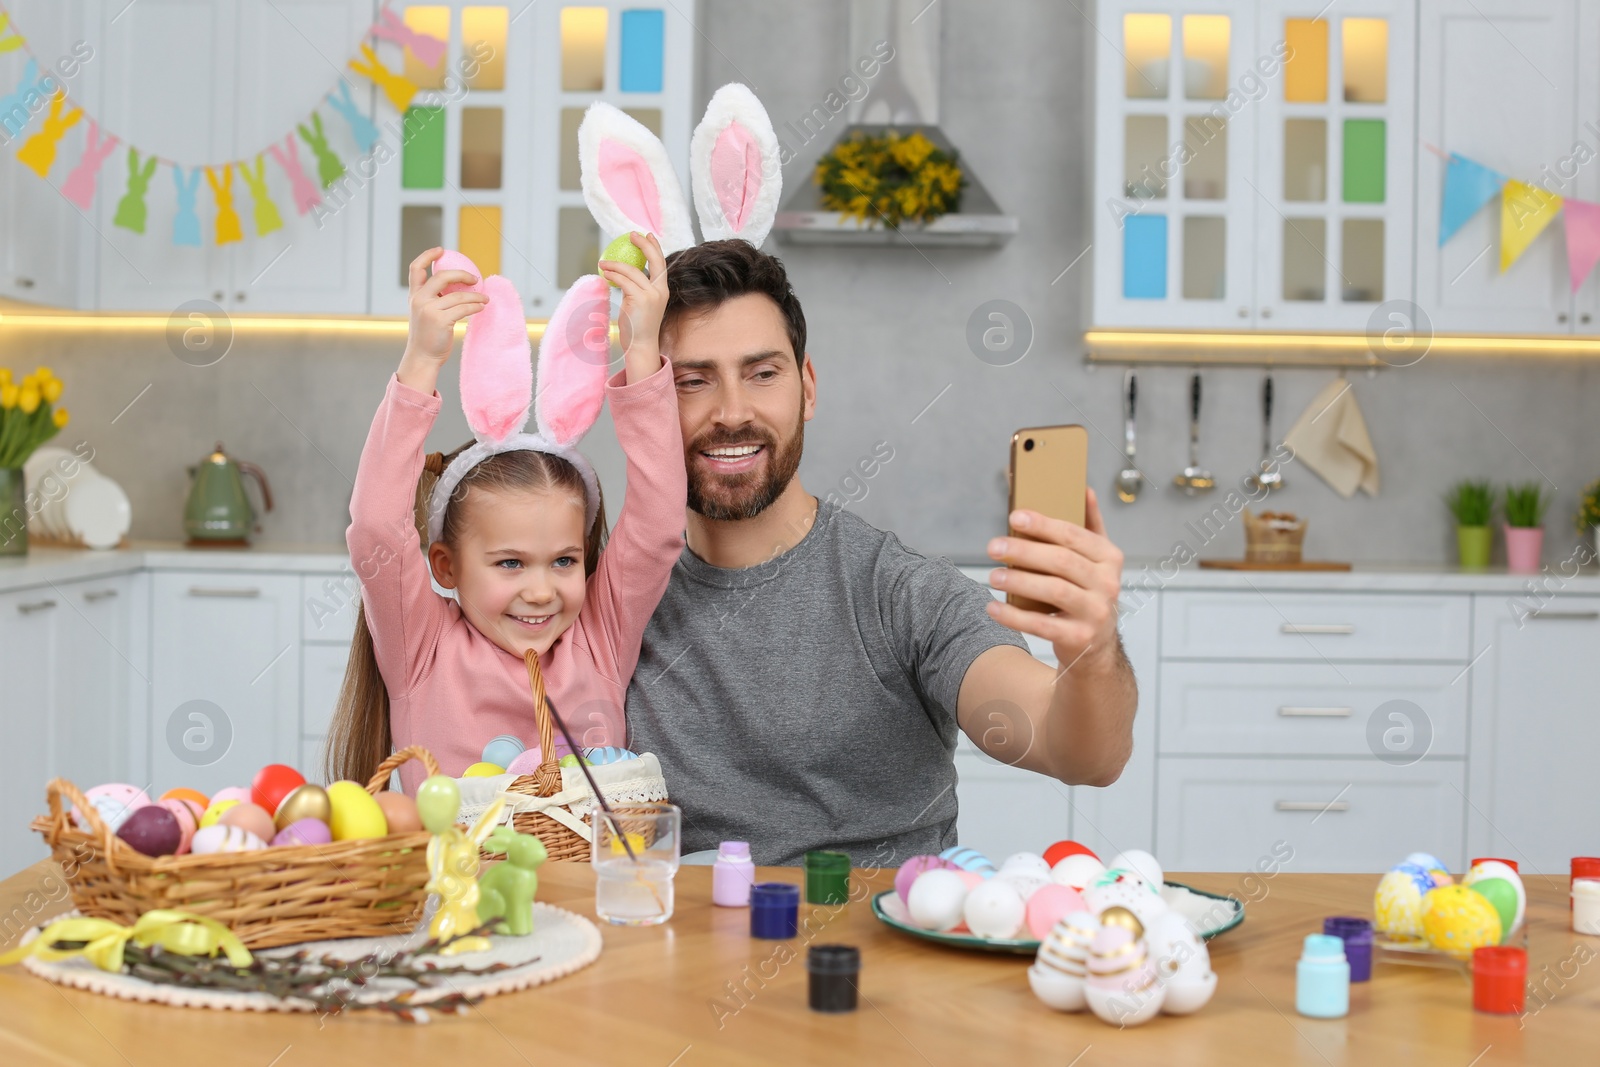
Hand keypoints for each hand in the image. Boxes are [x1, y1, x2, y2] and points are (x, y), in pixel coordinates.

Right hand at [398, 248, 488, 390]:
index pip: (415, 268)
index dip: (427, 256)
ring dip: (476, 296)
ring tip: (485, 299)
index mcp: (414, 296)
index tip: (441, 250)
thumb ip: (434, 299)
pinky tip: (481, 308)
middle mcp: (419, 299)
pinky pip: (464, 308)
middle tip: (476, 279)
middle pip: (442, 276)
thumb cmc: (428, 336)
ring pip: (458, 295)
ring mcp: (429, 309)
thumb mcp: (425, 313)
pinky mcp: (441, 320)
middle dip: (462, 274)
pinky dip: (476, 307)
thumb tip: (458, 288)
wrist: (422, 357)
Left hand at [601, 232, 668, 383]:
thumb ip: (636, 288)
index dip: (654, 247)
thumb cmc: (637, 327)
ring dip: (615, 264)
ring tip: (603, 263)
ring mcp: (651, 295)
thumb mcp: (639, 303)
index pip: (661, 263)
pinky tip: (605, 273)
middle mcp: (660, 291)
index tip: (646, 235)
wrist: (640, 345)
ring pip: (632, 270)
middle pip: (656, 260)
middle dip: (644, 244)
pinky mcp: (640, 299)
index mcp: (662, 290)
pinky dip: (613, 274)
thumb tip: (623, 274)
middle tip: (631, 235)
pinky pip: (624, 280)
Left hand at [984, 488, 1123, 669]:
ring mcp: (1096, 613)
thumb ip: (1090, 526)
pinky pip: (1042, 625)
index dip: (1043, 524)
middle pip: (1062, 561)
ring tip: (993, 575)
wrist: (1096, 647)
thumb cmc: (1088, 593)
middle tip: (994, 546)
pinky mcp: (1079, 638)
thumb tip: (1084, 488)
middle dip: (1024, 552)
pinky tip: (994, 607)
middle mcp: (1108, 584)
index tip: (1015, 516)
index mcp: (1109, 558)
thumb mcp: (1096, 560)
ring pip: (1054, 591)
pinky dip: (1014, 616)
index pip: (1074, 536)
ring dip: (1019, 581)